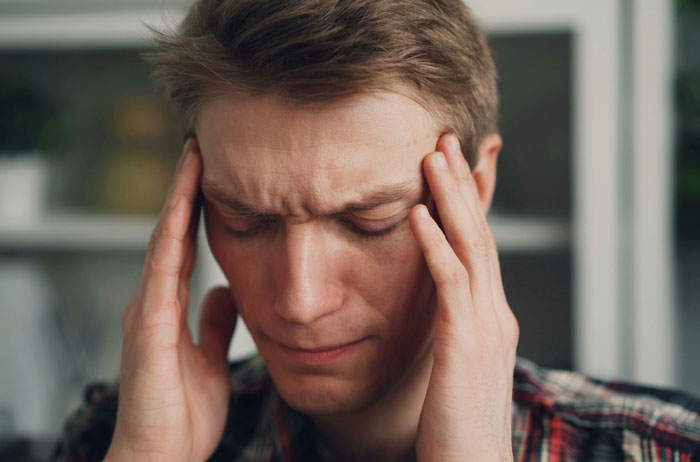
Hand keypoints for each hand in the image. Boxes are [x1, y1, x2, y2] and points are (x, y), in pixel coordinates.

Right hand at [105, 139, 237, 461]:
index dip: (196, 210)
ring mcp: (148, 311)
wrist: (160, 456)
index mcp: (169, 307)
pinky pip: (162, 272)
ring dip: (178, 200)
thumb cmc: (181, 414)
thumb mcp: (209, 359)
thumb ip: (214, 324)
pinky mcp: (149, 327)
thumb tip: (225, 292)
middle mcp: (154, 301)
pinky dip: (171, 237)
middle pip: (171, 234)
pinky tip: (181, 208)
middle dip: (185, 191)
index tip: (213, 174)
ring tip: (193, 159)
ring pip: (164, 242)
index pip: (185, 246)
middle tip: (200, 148)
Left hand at [409, 133, 518, 460]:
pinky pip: (449, 284)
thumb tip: (437, 309)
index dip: (468, 204)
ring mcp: (485, 327)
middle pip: (480, 234)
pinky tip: (416, 215)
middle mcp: (495, 314)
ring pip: (470, 248)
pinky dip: (434, 245)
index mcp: (491, 318)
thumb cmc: (457, 426)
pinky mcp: (465, 345)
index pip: (481, 247)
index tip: (450, 166)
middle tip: (443, 140)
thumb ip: (453, 331)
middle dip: (462, 185)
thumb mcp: (459, 367)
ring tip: (432, 158)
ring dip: (450, 200)